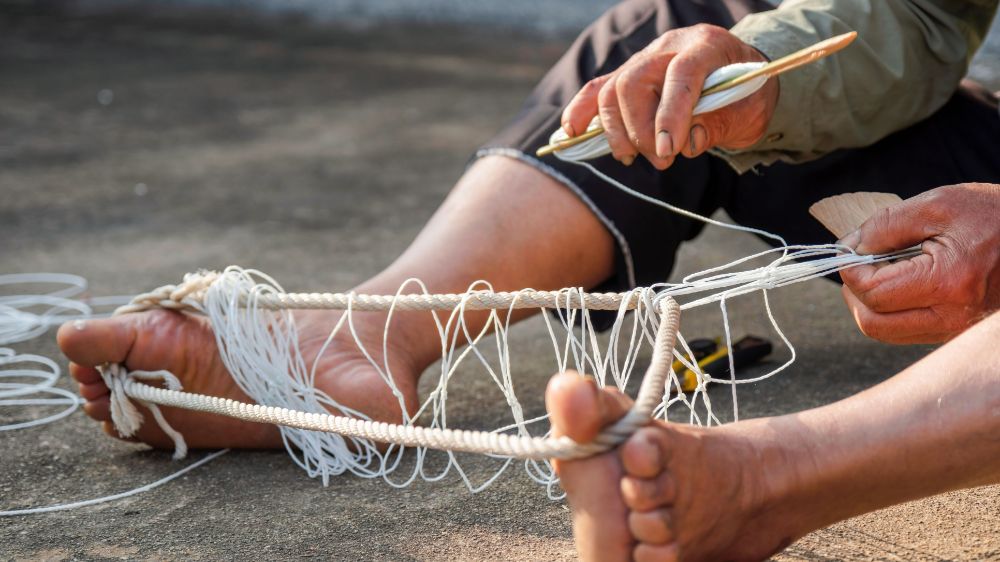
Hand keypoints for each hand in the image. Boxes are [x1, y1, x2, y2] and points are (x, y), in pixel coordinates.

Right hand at [561, 24, 777, 168]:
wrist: (743, 82)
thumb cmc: (746, 97)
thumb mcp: (744, 115)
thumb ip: (714, 127)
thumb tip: (684, 143)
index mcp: (707, 47)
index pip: (680, 75)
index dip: (670, 115)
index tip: (669, 151)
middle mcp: (670, 46)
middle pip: (634, 82)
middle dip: (641, 130)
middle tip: (662, 159)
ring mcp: (645, 59)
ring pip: (611, 90)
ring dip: (617, 132)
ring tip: (635, 158)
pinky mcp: (629, 76)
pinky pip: (597, 90)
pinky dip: (582, 112)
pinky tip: (573, 134)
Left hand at [839, 183, 999, 343]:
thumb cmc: (993, 214)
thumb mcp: (938, 204)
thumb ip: (886, 225)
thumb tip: (850, 246)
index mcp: (948, 282)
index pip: (873, 292)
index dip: (850, 270)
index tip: (849, 248)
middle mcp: (953, 315)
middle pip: (874, 323)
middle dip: (854, 293)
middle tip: (857, 264)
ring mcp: (956, 328)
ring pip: (888, 332)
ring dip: (870, 304)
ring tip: (878, 271)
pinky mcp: (957, 330)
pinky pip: (909, 330)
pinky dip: (892, 310)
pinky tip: (900, 282)